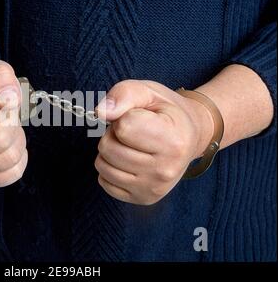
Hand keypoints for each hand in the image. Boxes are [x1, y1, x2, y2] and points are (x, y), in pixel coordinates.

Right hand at [0, 58, 27, 186]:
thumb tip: (8, 99)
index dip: (4, 105)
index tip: (2, 99)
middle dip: (12, 124)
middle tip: (6, 115)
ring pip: (8, 158)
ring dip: (17, 140)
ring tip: (6, 128)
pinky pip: (12, 174)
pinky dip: (18, 159)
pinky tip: (7, 145)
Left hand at [95, 80, 213, 204]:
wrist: (189, 137)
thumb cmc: (166, 112)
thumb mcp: (149, 92)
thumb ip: (124, 95)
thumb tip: (101, 112)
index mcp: (173, 141)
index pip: (124, 127)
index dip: (124, 117)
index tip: (140, 117)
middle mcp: (166, 170)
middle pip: (108, 148)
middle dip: (113, 134)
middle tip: (132, 132)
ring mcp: (154, 188)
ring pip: (103, 166)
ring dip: (110, 151)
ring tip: (130, 145)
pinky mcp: (142, 198)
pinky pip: (104, 182)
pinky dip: (110, 168)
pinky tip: (128, 161)